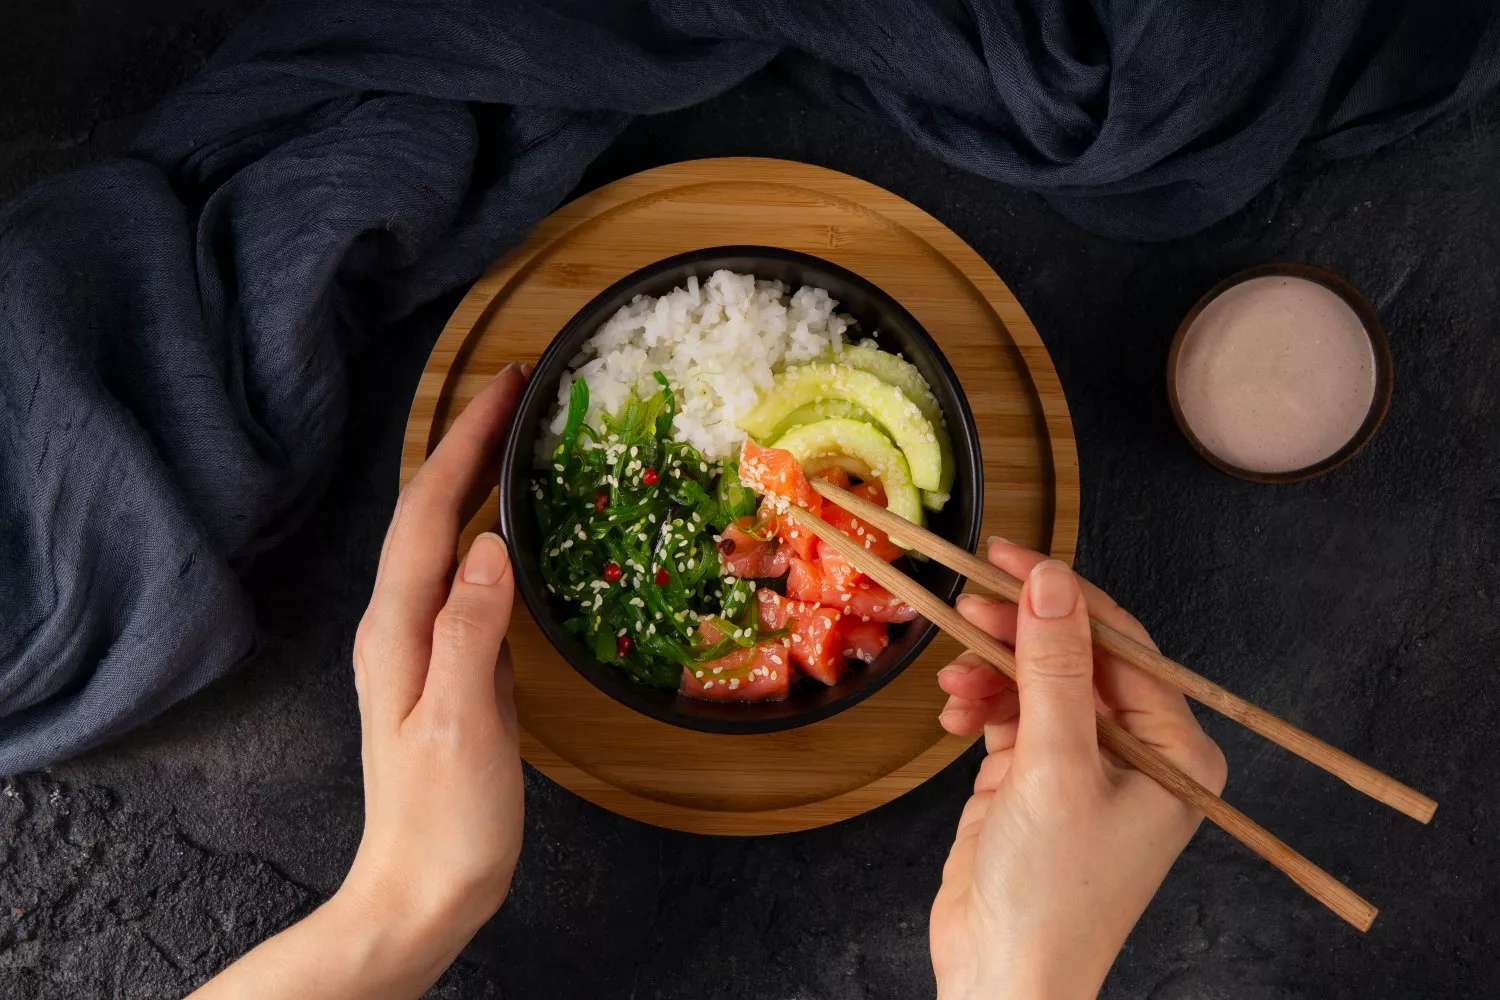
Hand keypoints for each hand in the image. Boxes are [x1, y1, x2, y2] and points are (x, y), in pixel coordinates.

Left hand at [191, 364, 529, 999]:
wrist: (422, 891)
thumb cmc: (443, 819)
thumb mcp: (460, 724)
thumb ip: (471, 633)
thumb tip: (491, 544)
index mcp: (396, 629)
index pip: (429, 513)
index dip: (465, 443)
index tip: (508, 387)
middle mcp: (398, 626)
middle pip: (430, 514)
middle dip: (468, 444)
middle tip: (520, 392)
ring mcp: (420, 646)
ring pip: (445, 540)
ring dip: (475, 480)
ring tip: (518, 438)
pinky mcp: (448, 666)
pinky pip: (465, 577)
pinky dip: (489, 532)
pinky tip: (515, 530)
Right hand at [929, 541, 1226, 999]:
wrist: (1001, 980)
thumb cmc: (1052, 893)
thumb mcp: (1055, 768)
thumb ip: (1052, 669)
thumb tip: (1052, 580)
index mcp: (1175, 752)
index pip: (1123, 645)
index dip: (1064, 597)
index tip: (1009, 558)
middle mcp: (1137, 755)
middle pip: (1074, 660)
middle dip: (1018, 635)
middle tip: (965, 605)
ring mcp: (1084, 768)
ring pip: (1034, 685)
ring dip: (990, 674)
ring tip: (952, 684)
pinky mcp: (1034, 783)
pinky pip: (1008, 719)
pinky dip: (979, 709)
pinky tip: (953, 715)